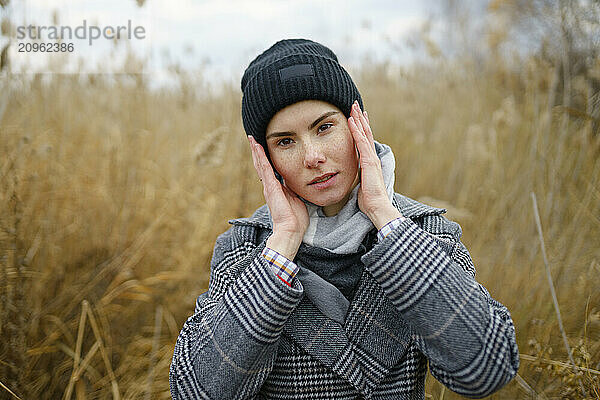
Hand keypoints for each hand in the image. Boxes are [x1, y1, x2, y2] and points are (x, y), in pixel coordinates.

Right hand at [248, 136, 308, 258]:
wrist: (291, 230)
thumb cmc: (295, 218)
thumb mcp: (296, 198)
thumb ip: (293, 189)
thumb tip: (297, 180)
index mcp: (276, 188)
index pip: (269, 170)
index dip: (265, 158)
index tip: (262, 147)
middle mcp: (270, 186)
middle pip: (261, 165)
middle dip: (258, 152)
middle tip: (253, 139)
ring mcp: (269, 186)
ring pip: (260, 164)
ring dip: (256, 151)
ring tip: (252, 139)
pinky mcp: (270, 187)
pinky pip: (264, 168)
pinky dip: (260, 156)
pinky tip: (257, 146)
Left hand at [348, 101, 402, 229]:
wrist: (377, 206)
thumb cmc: (369, 200)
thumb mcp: (361, 185)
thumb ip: (358, 177)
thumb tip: (353, 178)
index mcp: (370, 162)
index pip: (366, 141)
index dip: (361, 128)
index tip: (357, 117)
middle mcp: (372, 157)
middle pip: (366, 133)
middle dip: (361, 118)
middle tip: (356, 105)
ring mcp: (371, 158)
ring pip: (365, 133)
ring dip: (358, 119)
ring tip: (353, 106)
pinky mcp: (369, 161)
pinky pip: (361, 142)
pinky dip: (356, 130)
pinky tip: (351, 120)